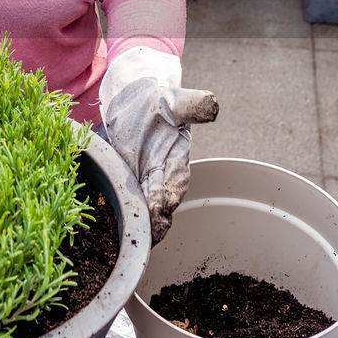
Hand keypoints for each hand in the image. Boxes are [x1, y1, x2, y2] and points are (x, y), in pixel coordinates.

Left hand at [99, 48, 217, 243]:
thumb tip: (214, 106)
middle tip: (153, 233)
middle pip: (163, 197)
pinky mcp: (129, 178)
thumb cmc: (156, 101)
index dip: (170, 193)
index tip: (163, 207)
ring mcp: (146, 177)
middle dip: (158, 215)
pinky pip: (131, 198)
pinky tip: (124, 228)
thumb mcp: (173, 99)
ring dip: (145, 220)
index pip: (176, 178)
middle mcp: (163, 170)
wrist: (132, 101)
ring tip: (143, 237)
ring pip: (148, 203)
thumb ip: (192, 104)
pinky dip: (130, 213)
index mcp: (176, 154)